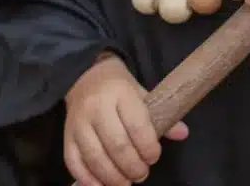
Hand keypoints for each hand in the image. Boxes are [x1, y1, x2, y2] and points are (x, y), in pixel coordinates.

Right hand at [64, 54, 187, 185]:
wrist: (85, 76)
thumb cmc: (118, 88)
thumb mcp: (141, 93)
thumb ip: (159, 115)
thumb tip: (183, 133)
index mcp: (120, 93)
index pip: (137, 125)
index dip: (149, 147)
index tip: (154, 156)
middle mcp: (97, 107)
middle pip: (117, 146)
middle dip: (133, 167)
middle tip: (142, 173)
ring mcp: (79, 123)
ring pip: (96, 158)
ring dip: (114, 178)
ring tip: (127, 182)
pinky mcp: (67, 136)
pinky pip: (75, 164)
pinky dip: (90, 180)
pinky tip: (104, 185)